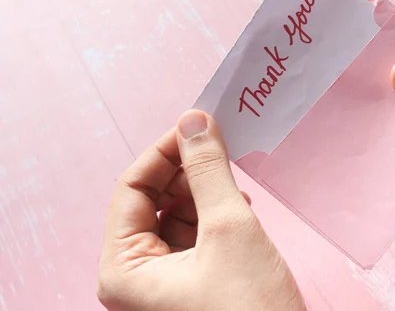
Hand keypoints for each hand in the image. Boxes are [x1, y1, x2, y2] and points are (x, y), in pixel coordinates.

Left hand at [97, 110, 304, 309]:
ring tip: (233, 181)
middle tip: (218, 146)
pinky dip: (211, 212)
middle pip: (151, 200)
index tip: (196, 126)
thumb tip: (194, 122)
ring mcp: (161, 281)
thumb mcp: (229, 229)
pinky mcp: (187, 282)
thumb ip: (208, 171)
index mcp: (123, 270)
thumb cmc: (251, 310)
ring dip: (201, 190)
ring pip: (173, 214)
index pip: (131, 189)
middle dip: (185, 171)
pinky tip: (236, 204)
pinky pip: (191, 233)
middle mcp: (135, 276)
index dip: (164, 152)